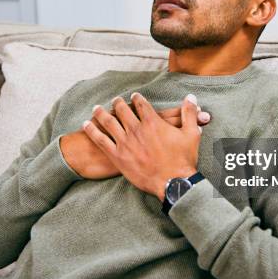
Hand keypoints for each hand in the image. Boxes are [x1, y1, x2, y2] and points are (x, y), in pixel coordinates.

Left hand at [61, 102, 209, 179]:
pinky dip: (92, 131)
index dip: (137, 98)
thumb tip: (191, 97)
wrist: (173, 182)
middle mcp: (136, 129)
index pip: (142, 104)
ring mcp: (125, 142)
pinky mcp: (118, 156)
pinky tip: (86, 124)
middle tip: (115, 100)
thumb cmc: (183, 159)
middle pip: (123, 110)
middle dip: (118, 103)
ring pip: (109, 122)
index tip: (134, 96)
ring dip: (101, 113)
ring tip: (96, 108)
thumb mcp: (191, 133)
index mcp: (153, 122)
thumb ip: (189, 113)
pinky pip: (100, 140)